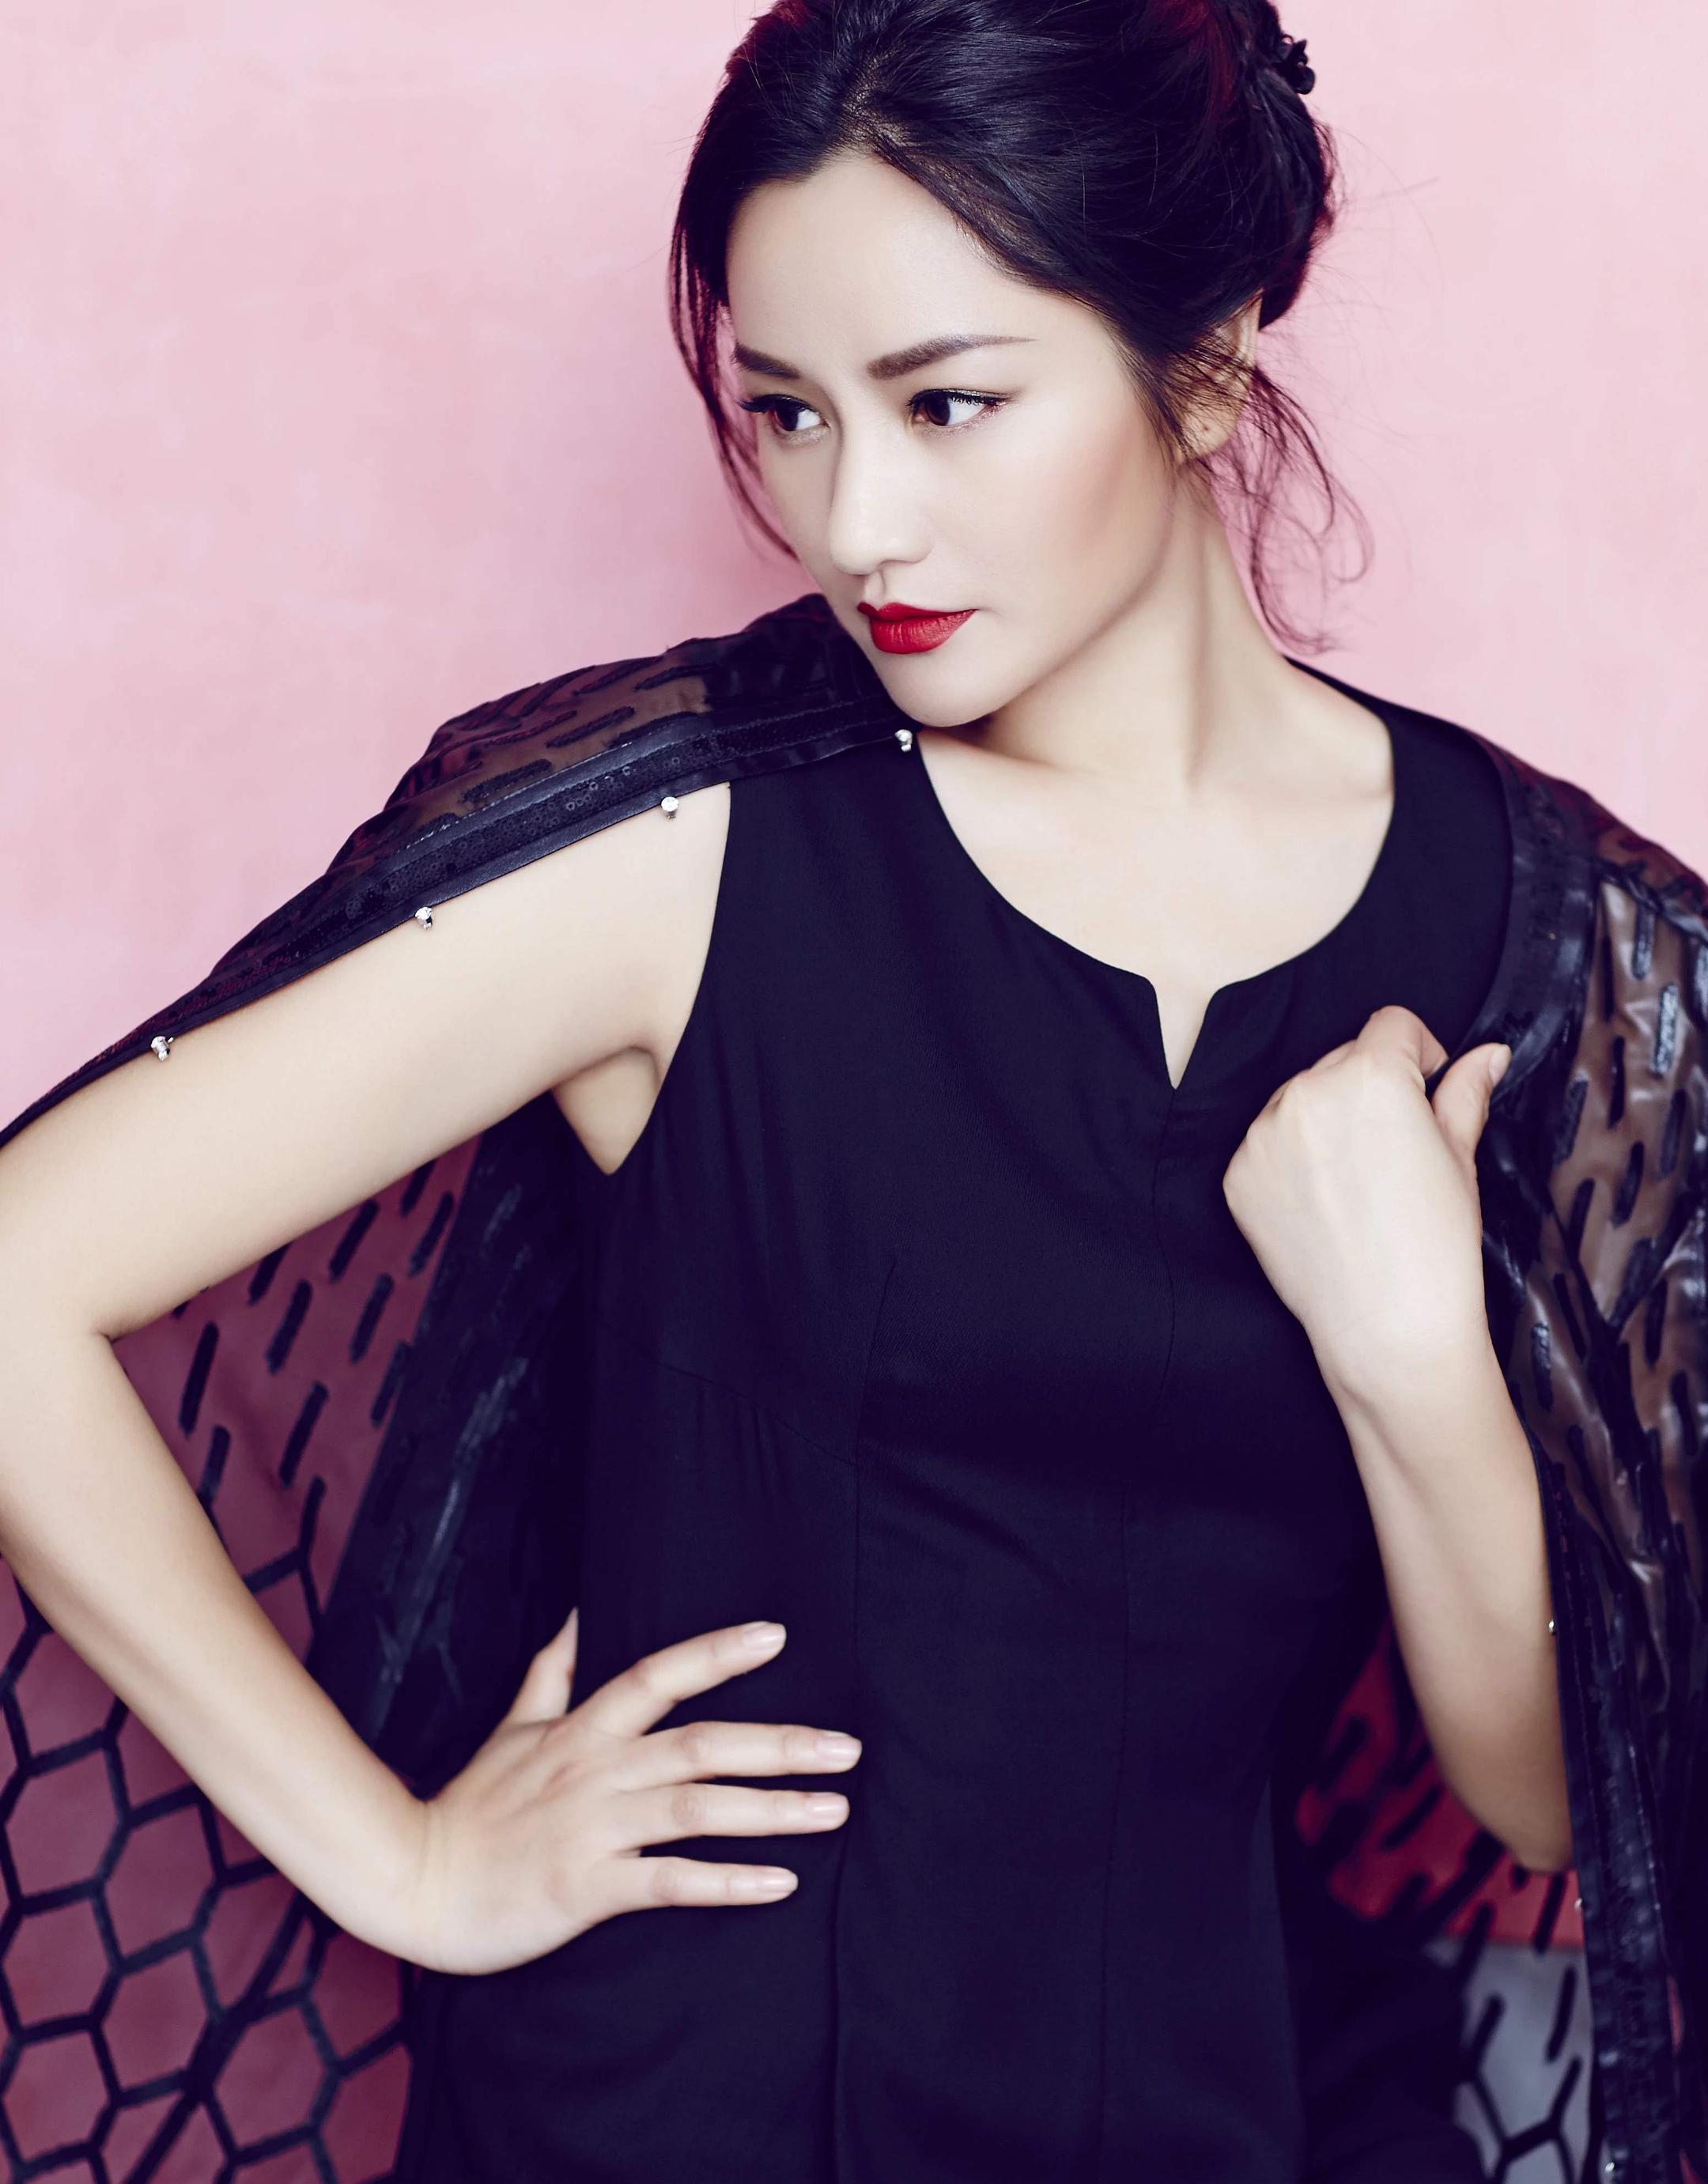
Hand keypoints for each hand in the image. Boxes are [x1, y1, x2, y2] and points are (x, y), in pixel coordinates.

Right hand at [402, 1614, 859, 1974]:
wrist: (417, 1882)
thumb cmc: (473, 1805)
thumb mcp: (514, 1726)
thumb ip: (556, 1671)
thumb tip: (583, 1609)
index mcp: (583, 1729)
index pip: (659, 1675)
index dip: (718, 1652)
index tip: (778, 1635)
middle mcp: (596, 1771)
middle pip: (701, 1745)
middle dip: (780, 1743)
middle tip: (848, 1747)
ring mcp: (594, 1829)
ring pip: (697, 1810)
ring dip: (772, 1810)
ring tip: (833, 1809)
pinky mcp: (587, 1889)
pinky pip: (670, 1882)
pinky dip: (727, 1883)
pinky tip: (780, 1883)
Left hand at [1219, 1006, 1510, 1401]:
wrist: (1387, 1328)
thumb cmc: (1434, 1245)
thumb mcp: (1459, 1159)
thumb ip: (1464, 1094)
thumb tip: (1488, 1054)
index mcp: (1370, 1076)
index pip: (1392, 1025)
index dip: (1420, 1054)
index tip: (1428, 1090)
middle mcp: (1306, 1092)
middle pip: (1344, 1058)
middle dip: (1372, 1088)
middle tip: (1396, 1150)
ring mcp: (1263, 1134)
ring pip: (1301, 1098)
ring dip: (1328, 1119)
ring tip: (1360, 1182)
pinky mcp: (1238, 1174)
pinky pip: (1269, 1143)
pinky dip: (1293, 1160)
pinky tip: (1324, 1204)